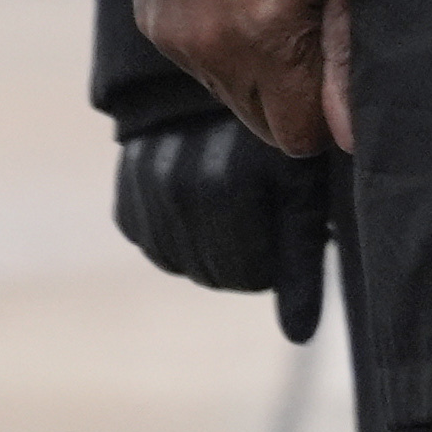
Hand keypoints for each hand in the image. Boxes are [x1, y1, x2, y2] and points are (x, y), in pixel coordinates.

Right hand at [111, 116, 333, 339]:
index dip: (280, 268)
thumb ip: (301, 261)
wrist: (218, 96)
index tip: (290, 244)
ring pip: (188, 268)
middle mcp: (181, 192)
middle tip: (269, 222)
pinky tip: (202, 208)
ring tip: (239, 212)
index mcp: (232, 185)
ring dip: (215, 253)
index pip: (254, 277)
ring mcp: (147, 200)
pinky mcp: (127, 205)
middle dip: (252, 261)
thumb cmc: (282, 143)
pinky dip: (181, 241)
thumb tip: (300, 336)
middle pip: (220, 278)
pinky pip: (158, 251)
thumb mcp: (305, 190)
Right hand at [132, 0, 352, 158]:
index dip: (328, 114)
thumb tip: (349, 140)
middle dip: (295, 100)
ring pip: (232, 99)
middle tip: (317, 37)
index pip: (298, 137)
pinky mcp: (153, 25)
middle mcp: (211, 49)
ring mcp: (175, 40)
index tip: (341, 74)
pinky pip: (201, 67)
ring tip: (282, 9)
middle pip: (264, 126)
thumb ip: (348, 57)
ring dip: (260, 75)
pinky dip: (226, 50)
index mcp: (265, 37)